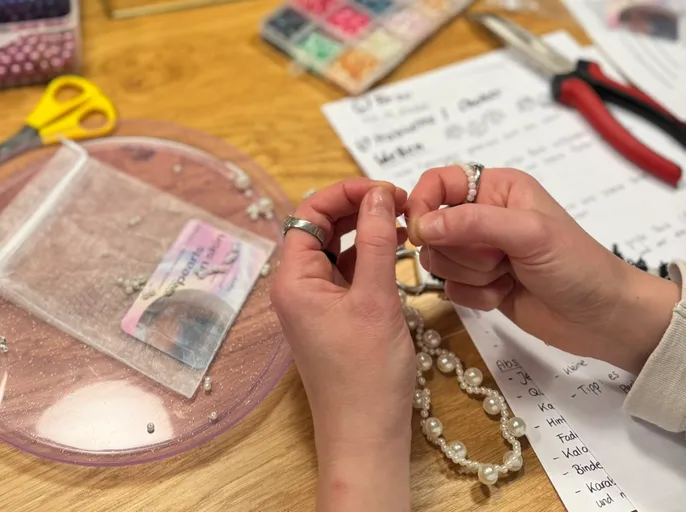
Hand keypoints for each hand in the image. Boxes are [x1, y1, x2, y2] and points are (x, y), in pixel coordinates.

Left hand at [271, 179, 412, 511]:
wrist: (366, 436)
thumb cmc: (366, 374)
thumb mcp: (375, 300)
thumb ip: (378, 241)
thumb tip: (379, 193)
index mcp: (293, 279)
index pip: (310, 213)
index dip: (347, 193)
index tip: (387, 190)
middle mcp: (297, 287)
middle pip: (321, 227)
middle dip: (359, 207)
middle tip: (402, 203)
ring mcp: (315, 303)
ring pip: (337, 249)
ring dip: (367, 230)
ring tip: (405, 222)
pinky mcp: (334, 317)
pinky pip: (348, 273)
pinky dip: (371, 257)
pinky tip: (399, 251)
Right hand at [405, 165, 679, 372]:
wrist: (604, 318)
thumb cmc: (575, 265)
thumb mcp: (528, 234)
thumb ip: (472, 223)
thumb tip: (420, 226)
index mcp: (496, 188)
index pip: (438, 182)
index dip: (423, 204)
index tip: (421, 232)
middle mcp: (484, 215)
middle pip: (433, 228)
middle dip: (461, 251)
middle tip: (498, 259)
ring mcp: (480, 252)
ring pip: (438, 260)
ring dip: (470, 275)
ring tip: (506, 276)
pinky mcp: (479, 284)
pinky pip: (450, 288)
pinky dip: (475, 296)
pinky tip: (505, 294)